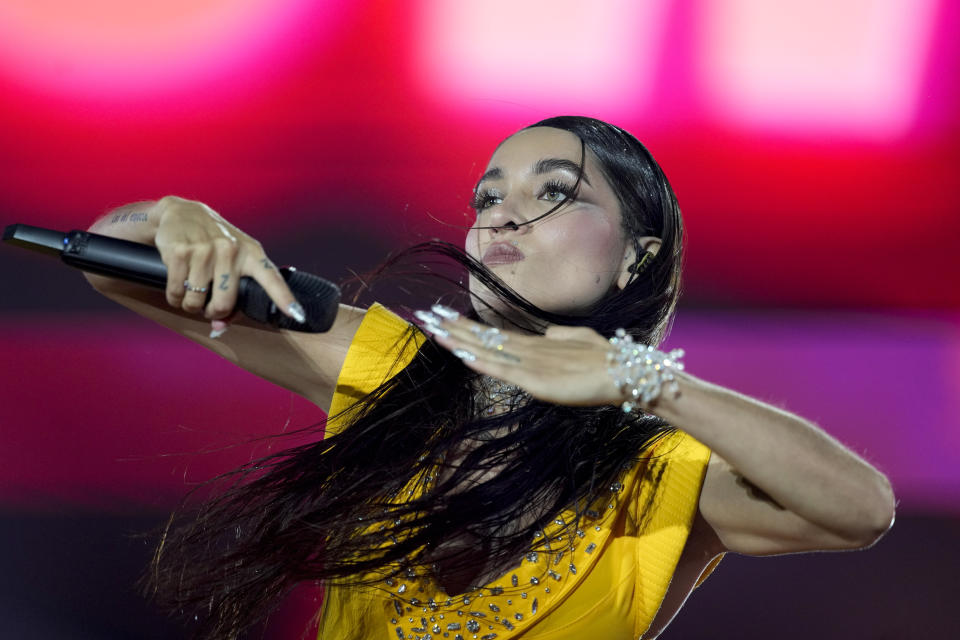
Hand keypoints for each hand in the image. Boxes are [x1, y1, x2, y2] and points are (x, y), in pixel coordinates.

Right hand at [153, 196, 304, 326]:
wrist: (182, 212)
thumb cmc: (214, 242)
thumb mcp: (233, 260)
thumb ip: (233, 294)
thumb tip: (219, 326)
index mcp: (252, 253)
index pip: (271, 278)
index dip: (285, 299)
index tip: (298, 315)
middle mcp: (231, 251)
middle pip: (224, 303)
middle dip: (212, 311)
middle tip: (207, 306)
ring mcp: (205, 250)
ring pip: (196, 301)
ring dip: (190, 305)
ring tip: (191, 294)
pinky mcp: (180, 252)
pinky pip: (176, 292)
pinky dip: (174, 297)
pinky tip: (177, 288)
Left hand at [415, 305, 624, 407]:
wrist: (625, 373)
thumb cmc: (606, 360)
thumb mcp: (579, 344)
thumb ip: (561, 339)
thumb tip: (548, 335)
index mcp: (537, 344)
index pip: (495, 333)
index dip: (469, 327)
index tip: (446, 317)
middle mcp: (528, 349)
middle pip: (484, 336)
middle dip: (454, 328)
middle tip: (426, 314)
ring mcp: (530, 363)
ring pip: (487, 349)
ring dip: (459, 341)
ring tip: (433, 329)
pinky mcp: (536, 380)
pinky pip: (502, 369)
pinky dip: (481, 362)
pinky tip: (462, 355)